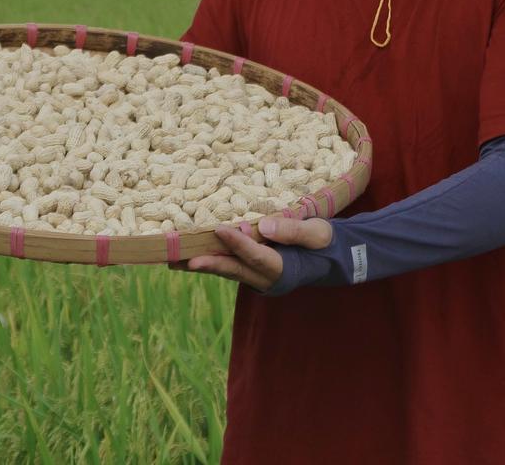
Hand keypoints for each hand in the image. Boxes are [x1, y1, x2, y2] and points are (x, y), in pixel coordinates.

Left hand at [171, 215, 332, 291]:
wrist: (329, 256)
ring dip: (203, 265)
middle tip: (186, 260)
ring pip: (228, 271)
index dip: (238, 243)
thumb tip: (264, 226)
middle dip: (210, 264)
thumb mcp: (317, 232)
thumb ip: (293, 231)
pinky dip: (212, 261)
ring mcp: (258, 278)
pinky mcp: (253, 272)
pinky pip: (229, 267)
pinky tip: (190, 257)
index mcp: (285, 269)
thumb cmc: (325, 241)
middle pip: (235, 270)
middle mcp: (267, 279)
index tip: (220, 228)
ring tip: (175, 262)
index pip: (256, 256)